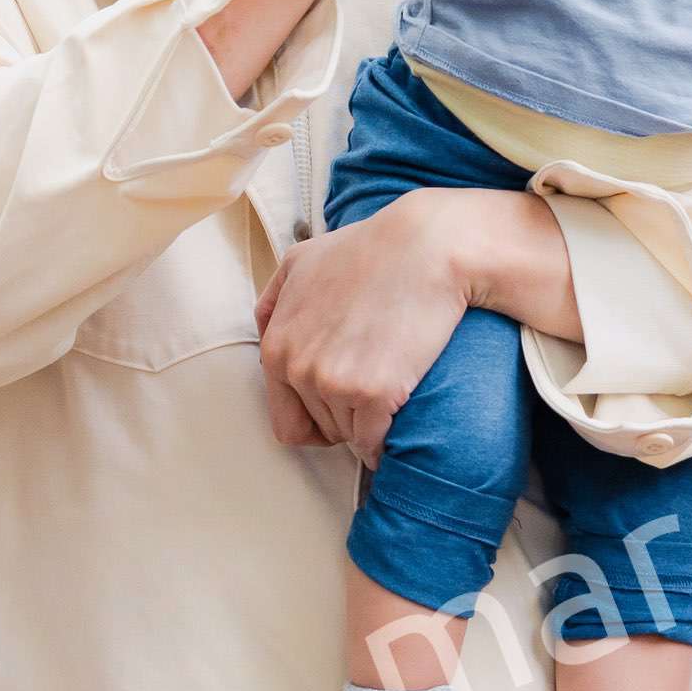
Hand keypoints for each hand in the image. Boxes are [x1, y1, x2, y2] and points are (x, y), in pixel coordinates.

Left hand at [256, 192, 476, 463]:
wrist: (425, 246)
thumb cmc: (369, 249)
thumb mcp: (300, 262)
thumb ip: (273, 302)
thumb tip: (266, 335)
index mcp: (276, 346)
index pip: (285, 419)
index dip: (315, 418)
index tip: (340, 407)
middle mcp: (298, 369)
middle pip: (319, 430)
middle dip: (343, 419)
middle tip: (370, 395)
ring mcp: (335, 383)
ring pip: (348, 437)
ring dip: (367, 425)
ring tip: (389, 394)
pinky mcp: (374, 394)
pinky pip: (373, 444)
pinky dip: (384, 444)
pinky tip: (398, 427)